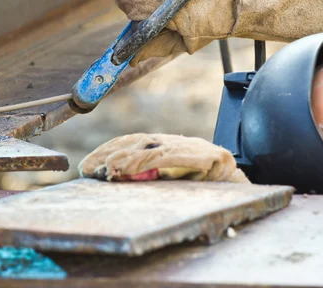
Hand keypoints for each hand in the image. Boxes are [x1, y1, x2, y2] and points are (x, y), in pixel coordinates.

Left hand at [78, 133, 248, 182]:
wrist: (235, 180)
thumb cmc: (200, 182)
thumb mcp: (167, 176)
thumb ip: (146, 173)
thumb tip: (114, 175)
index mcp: (162, 144)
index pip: (129, 142)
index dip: (107, 150)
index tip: (87, 164)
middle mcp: (170, 141)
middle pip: (133, 142)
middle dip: (107, 154)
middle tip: (87, 168)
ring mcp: (184, 147)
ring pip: (146, 148)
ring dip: (122, 159)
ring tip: (104, 170)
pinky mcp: (199, 155)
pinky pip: (166, 158)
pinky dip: (145, 162)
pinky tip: (128, 169)